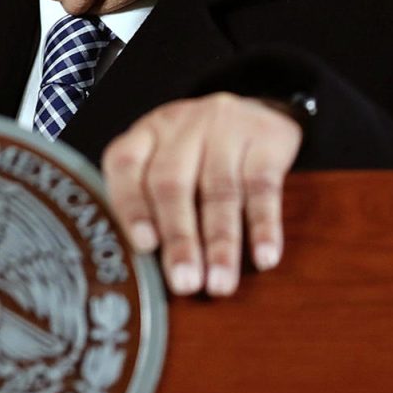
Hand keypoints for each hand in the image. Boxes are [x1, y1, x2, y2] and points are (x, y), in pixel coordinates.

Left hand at [102, 94, 301, 297]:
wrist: (261, 108)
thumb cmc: (202, 151)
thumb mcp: (169, 158)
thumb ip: (153, 201)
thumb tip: (147, 272)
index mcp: (147, 133)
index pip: (126, 164)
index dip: (131, 206)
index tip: (143, 246)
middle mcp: (181, 126)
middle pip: (173, 184)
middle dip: (179, 239)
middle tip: (184, 283)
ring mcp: (225, 128)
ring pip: (220, 191)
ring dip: (220, 244)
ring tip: (220, 284)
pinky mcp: (266, 137)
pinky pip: (263, 186)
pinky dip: (263, 226)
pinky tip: (264, 258)